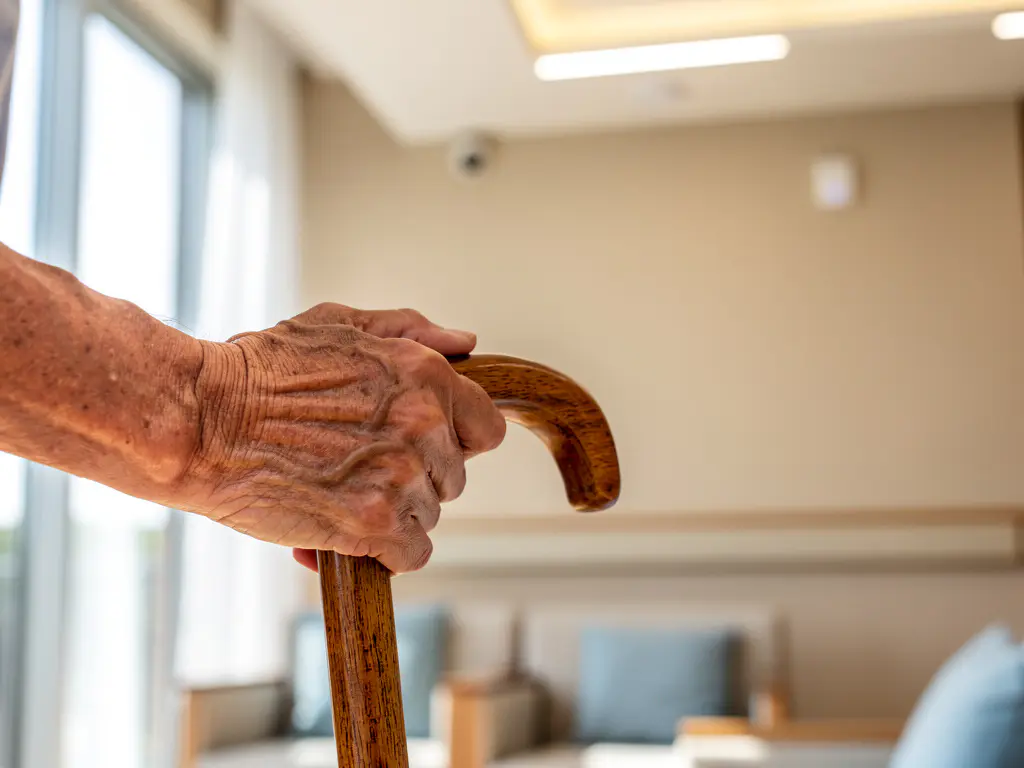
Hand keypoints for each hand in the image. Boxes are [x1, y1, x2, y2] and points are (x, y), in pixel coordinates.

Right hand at [177, 304, 505, 572]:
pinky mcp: (374, 524)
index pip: (485, 428)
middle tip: (358, 468)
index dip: (453, 441)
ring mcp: (401, 475)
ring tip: (337, 494)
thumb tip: (464, 342)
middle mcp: (424, 423)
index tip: (418, 448)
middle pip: (452, 478)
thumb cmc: (259, 369)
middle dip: (413, 477)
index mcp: (424, 373)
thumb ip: (409, 330)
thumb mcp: (338, 324)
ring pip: (427, 516)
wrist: (199, 421)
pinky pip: (411, 555)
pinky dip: (381, 554)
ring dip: (390, 514)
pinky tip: (344, 533)